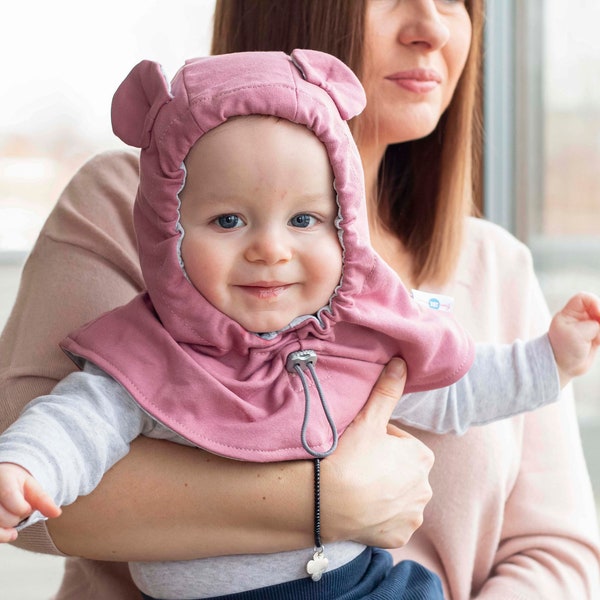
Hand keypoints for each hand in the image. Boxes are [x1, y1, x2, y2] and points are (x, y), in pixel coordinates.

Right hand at [0, 463, 61, 542]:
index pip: (8, 495)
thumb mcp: (31, 487)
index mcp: (2, 477)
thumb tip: (57, 513)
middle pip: (3, 516)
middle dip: (16, 518)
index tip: (27, 507)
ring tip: (13, 522)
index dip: (23, 507)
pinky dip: (1, 536)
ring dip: (8, 528)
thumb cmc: (16, 485)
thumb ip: (43, 499)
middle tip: (18, 510)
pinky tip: (10, 534)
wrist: (0, 482)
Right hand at [321, 358, 433, 548]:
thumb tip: (402, 362)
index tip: (360, 444)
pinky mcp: (399, 536)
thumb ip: (387, 390)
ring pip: (398, 497)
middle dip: (384, 467)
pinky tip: (361, 509)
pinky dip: (379, 517)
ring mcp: (412, 515)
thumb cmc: (349, 456)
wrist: (327, 501)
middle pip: (401, 470)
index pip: (400, 443)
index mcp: (422, 457)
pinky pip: (391, 522)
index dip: (378, 440)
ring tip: (356, 486)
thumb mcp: (369, 419)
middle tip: (356, 464)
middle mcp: (425, 488)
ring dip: (383, 492)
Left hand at [549, 291, 599, 386]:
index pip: (584, 298)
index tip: (599, 316)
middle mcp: (579, 317)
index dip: (595, 303)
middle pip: (598, 308)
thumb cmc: (564, 349)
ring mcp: (588, 326)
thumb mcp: (577, 334)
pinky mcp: (596, 336)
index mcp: (569, 313)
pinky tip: (599, 342)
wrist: (563, 366)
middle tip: (599, 332)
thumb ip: (594, 325)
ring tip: (598, 340)